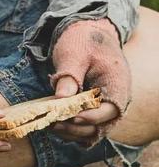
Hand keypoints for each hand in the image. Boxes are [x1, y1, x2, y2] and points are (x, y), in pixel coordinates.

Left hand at [50, 19, 130, 142]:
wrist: (86, 35)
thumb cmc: (82, 42)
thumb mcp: (74, 56)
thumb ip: (69, 77)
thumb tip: (61, 99)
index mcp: (117, 85)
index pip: (108, 111)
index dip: (89, 117)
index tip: (69, 116)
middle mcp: (114, 100)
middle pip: (99, 126)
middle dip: (75, 127)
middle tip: (52, 123)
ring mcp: (104, 107)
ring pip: (91, 131)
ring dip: (71, 132)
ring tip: (49, 125)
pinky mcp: (92, 109)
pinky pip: (85, 127)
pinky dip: (71, 129)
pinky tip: (54, 124)